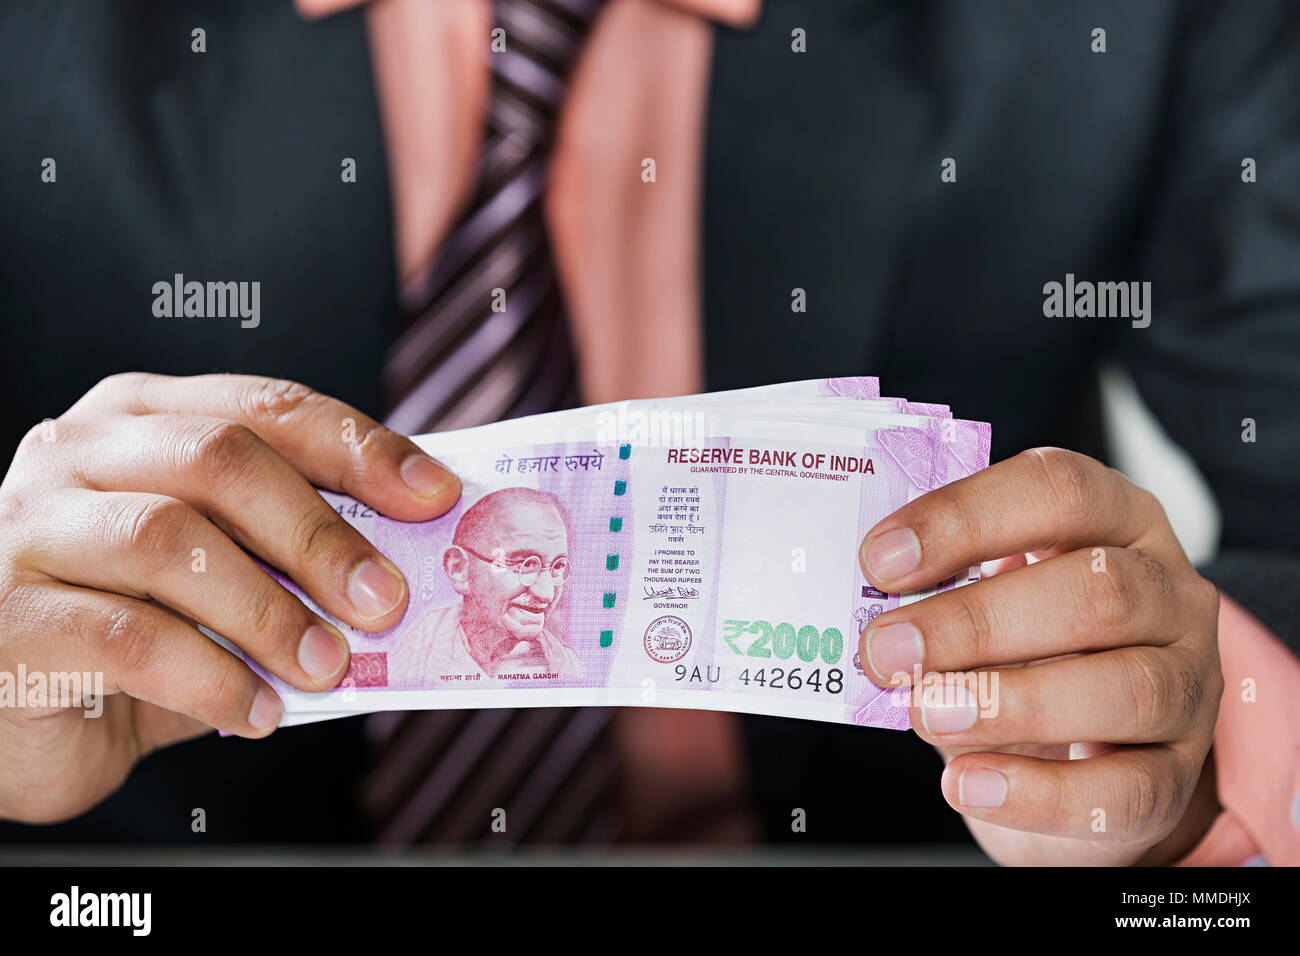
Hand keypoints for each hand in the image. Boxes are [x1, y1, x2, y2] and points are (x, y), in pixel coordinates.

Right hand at [0, 373, 459, 822]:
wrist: (16, 709)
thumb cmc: (133, 623)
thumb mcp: (218, 568)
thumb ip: (286, 551)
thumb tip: (404, 562)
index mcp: (144, 418)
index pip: (266, 407)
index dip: (359, 447)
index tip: (436, 495)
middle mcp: (79, 451)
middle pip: (220, 459)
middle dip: (320, 532)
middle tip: (386, 600)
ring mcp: (33, 528)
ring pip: (171, 541)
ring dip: (272, 609)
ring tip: (329, 665)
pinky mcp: (12, 618)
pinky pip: (130, 639)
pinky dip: (214, 678)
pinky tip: (261, 711)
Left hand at [857, 448, 1222, 864]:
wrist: (1081, 755)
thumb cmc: (1022, 650)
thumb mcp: (987, 599)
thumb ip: (940, 591)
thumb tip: (867, 610)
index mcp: (1118, 521)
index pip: (1059, 491)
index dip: (966, 519)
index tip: (880, 561)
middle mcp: (1169, 594)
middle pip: (1098, 591)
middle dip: (976, 621)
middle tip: (887, 649)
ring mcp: (1188, 686)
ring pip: (1127, 688)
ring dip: (1009, 702)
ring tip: (925, 712)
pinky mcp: (1175, 777)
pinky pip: (1122, 791)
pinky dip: (1036, 792)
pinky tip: (967, 784)